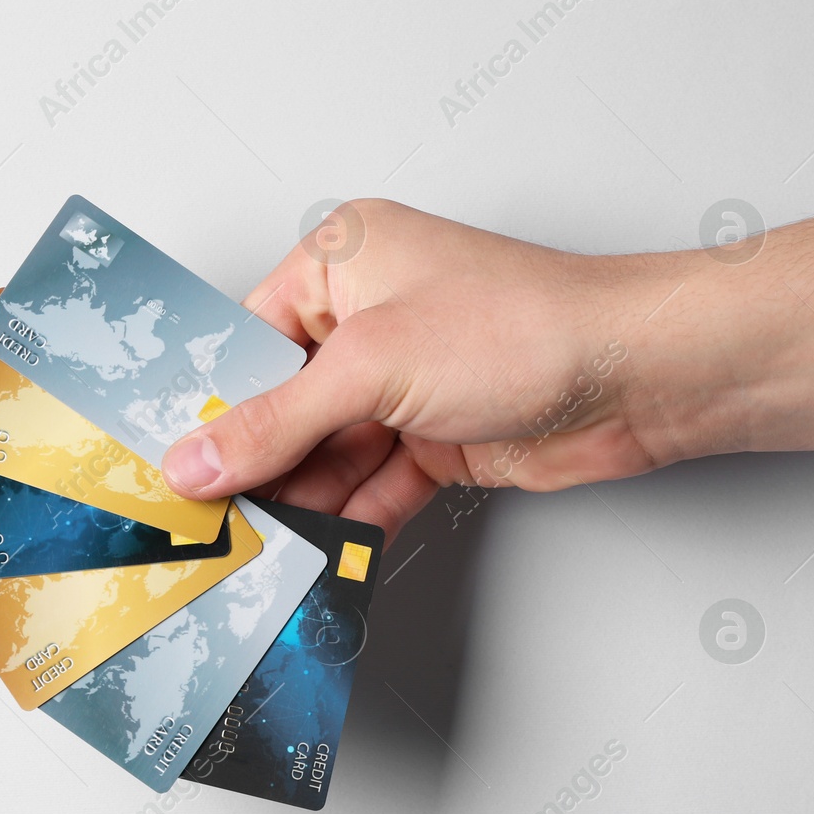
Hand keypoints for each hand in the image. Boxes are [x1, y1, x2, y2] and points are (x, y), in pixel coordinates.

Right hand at [159, 199, 666, 543]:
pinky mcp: (436, 436)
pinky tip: (319, 552)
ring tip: (256, 548)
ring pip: (327, 451)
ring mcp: (404, 381)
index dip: (212, 404)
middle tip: (209, 518)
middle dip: (256, 463)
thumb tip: (199, 458)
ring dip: (301, 500)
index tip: (172, 462)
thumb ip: (276, 422)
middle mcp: (369, 317)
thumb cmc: (524, 325)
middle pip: (284, 403)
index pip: (248, 338)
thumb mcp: (372, 368)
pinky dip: (350, 518)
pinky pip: (372, 483)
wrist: (640, 376)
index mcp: (341, 262)